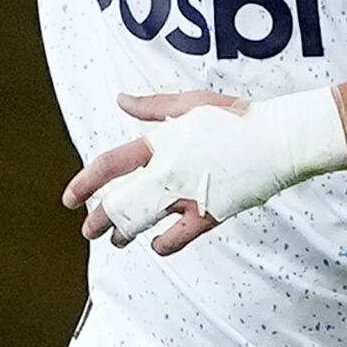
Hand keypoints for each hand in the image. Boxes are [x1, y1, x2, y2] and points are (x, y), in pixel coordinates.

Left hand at [63, 91, 244, 254]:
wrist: (277, 139)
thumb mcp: (191, 102)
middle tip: (88, 230)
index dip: (85, 182)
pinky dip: (163, 244)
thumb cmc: (235, 117)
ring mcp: (188, 195)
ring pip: (143, 222)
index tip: (70, 197)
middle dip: (98, 220)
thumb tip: (121, 101)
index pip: (111, 165)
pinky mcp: (209, 214)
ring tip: (116, 240)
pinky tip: (157, 245)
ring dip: (124, 234)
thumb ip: (152, 107)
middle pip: (120, 202)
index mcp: (161, 143)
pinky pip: (177, 238)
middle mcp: (168, 172)